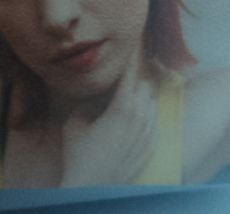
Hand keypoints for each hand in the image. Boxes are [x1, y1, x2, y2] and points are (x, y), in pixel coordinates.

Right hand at [60, 61, 156, 185]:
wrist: (93, 187)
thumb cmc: (79, 153)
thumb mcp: (75, 121)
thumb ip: (87, 103)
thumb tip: (95, 96)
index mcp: (122, 108)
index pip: (129, 75)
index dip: (130, 57)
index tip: (133, 42)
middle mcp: (140, 118)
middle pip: (145, 86)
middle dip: (138, 74)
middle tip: (132, 63)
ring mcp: (149, 134)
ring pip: (151, 102)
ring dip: (143, 93)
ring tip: (134, 85)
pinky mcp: (152, 147)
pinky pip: (154, 121)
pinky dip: (147, 112)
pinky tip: (138, 110)